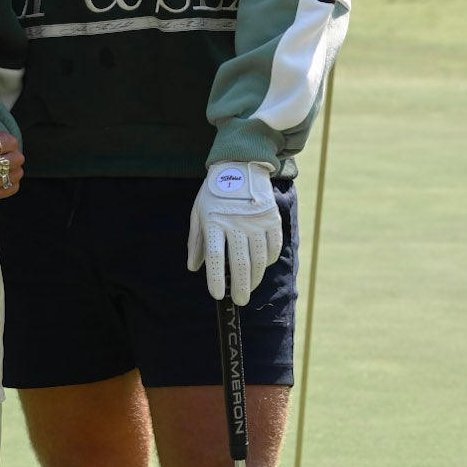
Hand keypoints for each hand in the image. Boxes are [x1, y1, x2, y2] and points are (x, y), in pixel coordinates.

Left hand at [187, 161, 282, 305]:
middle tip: (239, 301)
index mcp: (214, 222)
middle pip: (240, 263)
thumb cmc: (214, 194)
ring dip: (255, 278)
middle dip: (240, 287)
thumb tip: (194, 267)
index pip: (215, 256)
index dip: (216, 278)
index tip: (217, 295)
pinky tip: (262, 267)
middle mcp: (236, 223)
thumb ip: (196, 241)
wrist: (240, 166)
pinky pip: (273, 247)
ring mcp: (256, 222)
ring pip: (259, 259)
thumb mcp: (198, 213)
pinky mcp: (271, 219)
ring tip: (248, 289)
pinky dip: (269, 261)